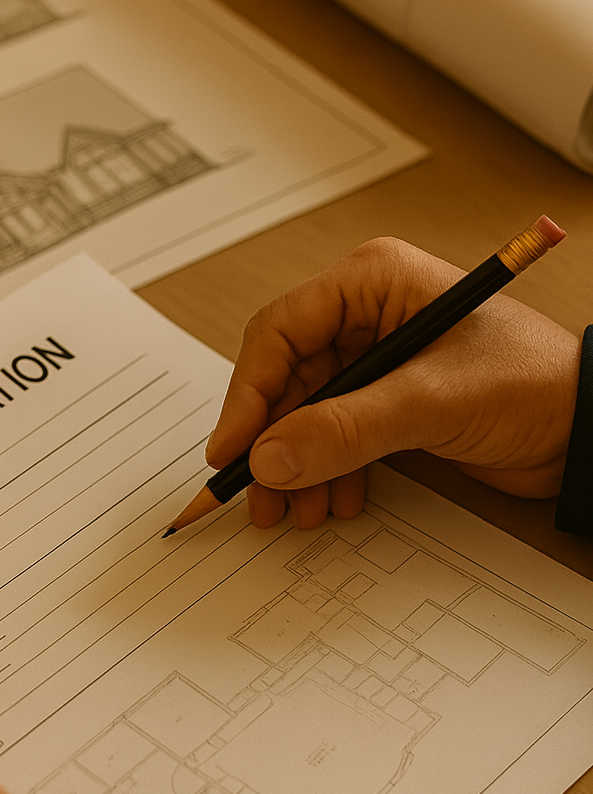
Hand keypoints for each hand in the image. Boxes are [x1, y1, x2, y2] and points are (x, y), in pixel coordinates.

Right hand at [205, 236, 580, 529]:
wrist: (590, 430)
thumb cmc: (534, 383)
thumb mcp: (432, 403)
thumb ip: (345, 429)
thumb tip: (270, 457)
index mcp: (373, 282)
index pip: (281, 331)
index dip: (249, 393)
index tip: (235, 449)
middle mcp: (368, 314)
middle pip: (286, 377)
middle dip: (273, 440)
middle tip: (260, 495)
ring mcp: (378, 359)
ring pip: (306, 412)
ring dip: (298, 464)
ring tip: (299, 511)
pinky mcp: (390, 400)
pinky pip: (335, 433)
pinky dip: (328, 470)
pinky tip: (337, 500)